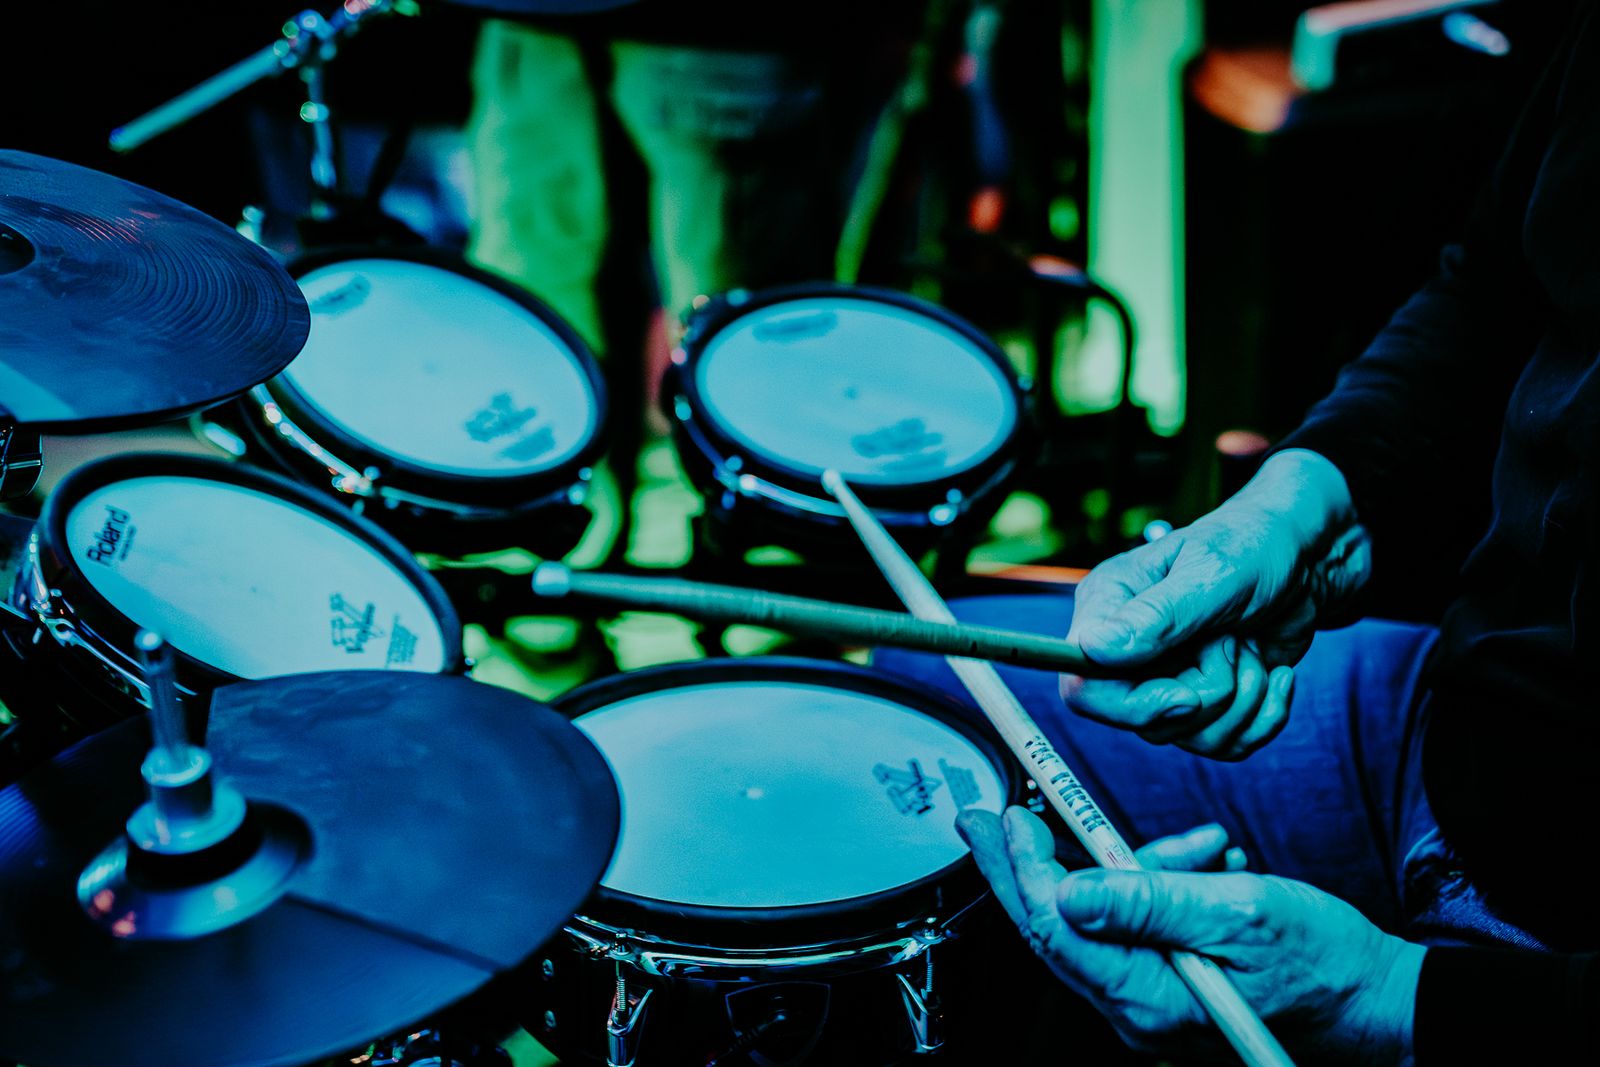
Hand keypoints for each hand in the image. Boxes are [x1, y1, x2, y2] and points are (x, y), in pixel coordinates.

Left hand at [958, 807, 1422, 1063]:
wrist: (1383, 1001)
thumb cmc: (1326, 963)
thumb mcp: (1242, 914)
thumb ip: (1153, 902)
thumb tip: (1072, 890)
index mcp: (1150, 997)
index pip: (1057, 929)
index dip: (1023, 869)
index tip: (1007, 816)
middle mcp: (1140, 1009)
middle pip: (1057, 928)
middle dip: (1024, 866)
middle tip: (988, 815)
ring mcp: (1154, 1000)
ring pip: (1104, 917)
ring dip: (1139, 865)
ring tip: (1206, 847)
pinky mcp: (1170, 984)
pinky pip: (1140, 923)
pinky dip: (1167, 882)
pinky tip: (1212, 862)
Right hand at [1061, 449, 1371, 758]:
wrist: (1309, 560)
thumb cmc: (1254, 547)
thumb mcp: (1211, 576)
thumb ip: (1156, 617)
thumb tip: (1093, 649)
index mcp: (1108, 609)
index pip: (1083, 687)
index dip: (1131, 706)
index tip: (1187, 694)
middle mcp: (1128, 651)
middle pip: (1142, 722)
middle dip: (1207, 694)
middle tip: (1233, 644)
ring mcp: (1166, 679)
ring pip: (1189, 737)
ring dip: (1242, 701)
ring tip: (1252, 649)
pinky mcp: (1205, 702)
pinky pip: (1225, 744)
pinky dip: (1263, 716)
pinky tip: (1275, 674)